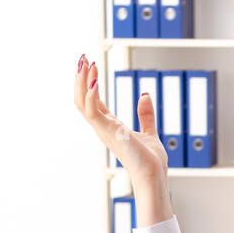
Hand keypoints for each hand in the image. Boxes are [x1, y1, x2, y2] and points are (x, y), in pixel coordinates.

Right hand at [74, 55, 168, 185]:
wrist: (153, 175)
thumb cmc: (151, 161)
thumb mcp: (149, 132)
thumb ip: (145, 115)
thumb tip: (145, 95)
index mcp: (110, 126)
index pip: (92, 101)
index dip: (89, 82)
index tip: (89, 64)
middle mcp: (103, 127)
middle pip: (82, 99)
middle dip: (80, 78)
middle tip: (82, 57)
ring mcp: (103, 130)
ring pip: (82, 102)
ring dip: (82, 82)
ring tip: (85, 62)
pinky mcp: (108, 132)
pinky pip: (91, 111)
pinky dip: (91, 94)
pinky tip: (95, 80)